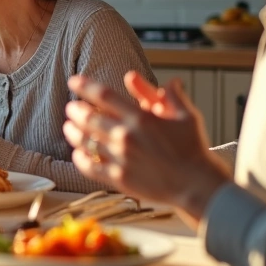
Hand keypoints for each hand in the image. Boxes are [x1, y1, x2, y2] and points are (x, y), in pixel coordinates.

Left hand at [63, 71, 230, 222]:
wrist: (196, 185)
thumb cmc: (193, 150)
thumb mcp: (185, 116)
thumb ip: (170, 96)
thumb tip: (167, 80)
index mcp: (141, 118)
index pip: (104, 95)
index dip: (85, 85)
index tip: (74, 80)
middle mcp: (126, 136)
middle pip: (88, 117)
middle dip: (75, 110)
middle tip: (71, 107)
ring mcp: (120, 158)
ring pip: (85, 141)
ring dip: (73, 132)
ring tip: (69, 127)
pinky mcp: (118, 178)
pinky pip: (89, 167)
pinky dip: (79, 158)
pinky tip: (77, 153)